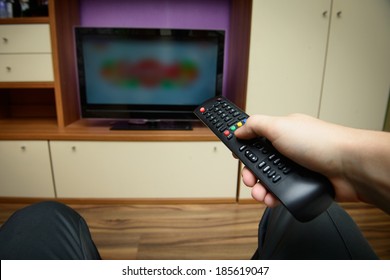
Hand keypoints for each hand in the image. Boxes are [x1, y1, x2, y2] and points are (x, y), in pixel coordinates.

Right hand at [234, 114, 359, 206]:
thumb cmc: (321, 142)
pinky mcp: (302, 185)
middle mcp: (288, 150)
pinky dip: (273, 197)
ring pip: (269, 180)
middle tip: (249, 178)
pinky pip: (281, 193)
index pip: (256, 138)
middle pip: (260, 163)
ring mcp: (295, 168)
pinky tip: (271, 199)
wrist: (350, 167)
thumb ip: (255, 125)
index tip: (235, 153)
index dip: (244, 146)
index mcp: (282, 133)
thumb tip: (238, 129)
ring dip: (260, 188)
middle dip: (250, 172)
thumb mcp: (280, 126)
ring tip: (260, 193)